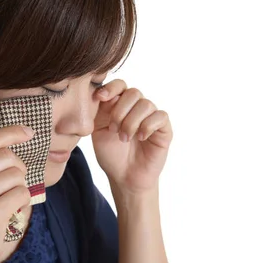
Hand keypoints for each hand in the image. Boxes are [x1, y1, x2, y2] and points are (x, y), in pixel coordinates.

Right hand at [0, 125, 32, 262]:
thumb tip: (20, 135)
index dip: (11, 132)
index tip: (28, 132)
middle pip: (6, 156)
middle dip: (17, 167)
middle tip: (12, 183)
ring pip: (16, 175)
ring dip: (19, 186)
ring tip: (7, 200)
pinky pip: (22, 193)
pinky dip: (23, 201)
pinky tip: (11, 210)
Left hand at [92, 79, 172, 194]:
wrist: (124, 177)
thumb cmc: (111, 155)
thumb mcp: (98, 130)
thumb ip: (100, 111)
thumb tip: (103, 93)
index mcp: (120, 105)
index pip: (120, 85)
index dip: (111, 88)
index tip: (100, 98)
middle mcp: (137, 108)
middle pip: (133, 93)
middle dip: (120, 111)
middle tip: (113, 130)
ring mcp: (151, 117)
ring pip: (146, 104)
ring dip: (131, 121)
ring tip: (124, 138)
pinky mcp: (164, 129)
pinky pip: (160, 116)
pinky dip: (147, 126)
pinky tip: (140, 138)